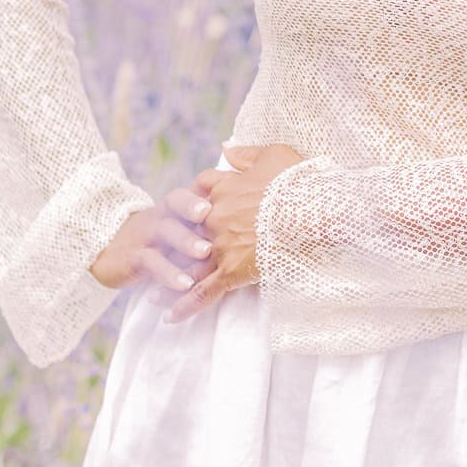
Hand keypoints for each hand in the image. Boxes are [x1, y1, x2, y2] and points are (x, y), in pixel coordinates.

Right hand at [88, 183, 217, 292]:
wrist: (110, 248)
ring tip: (206, 254)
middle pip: (177, 206)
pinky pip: (151, 264)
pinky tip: (185, 285)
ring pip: (166, 233)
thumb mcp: (179, 220)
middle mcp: (162, 214)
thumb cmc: (161, 235)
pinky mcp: (134, 259)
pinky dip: (168, 274)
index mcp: (175, 204)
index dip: (205, 187)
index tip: (226, 188)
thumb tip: (245, 202)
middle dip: (195, 211)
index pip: (190, 187)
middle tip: (215, 216)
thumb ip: (206, 211)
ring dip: (185, 243)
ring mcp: (147, 235)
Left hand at [156, 143, 306, 325]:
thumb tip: (226, 148)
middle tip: (160, 258)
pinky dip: (185, 306)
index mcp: (224, 189)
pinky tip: (170, 318)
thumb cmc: (299, 182)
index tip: (190, 212)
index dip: (192, 202)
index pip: (197, 193)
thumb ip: (246, 154)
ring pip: (186, 265)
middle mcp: (215, 217)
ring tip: (152, 294)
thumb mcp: (274, 155)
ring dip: (168, 280)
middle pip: (184, 232)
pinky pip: (202, 292)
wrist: (314, 211)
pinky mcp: (231, 270)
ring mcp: (221, 245)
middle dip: (172, 247)